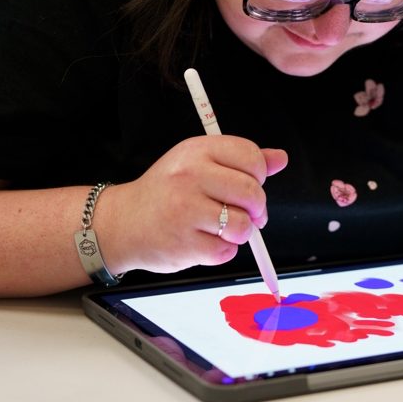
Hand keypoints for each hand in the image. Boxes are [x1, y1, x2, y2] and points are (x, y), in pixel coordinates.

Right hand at [99, 136, 286, 274]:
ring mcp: (186, 210)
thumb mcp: (199, 163)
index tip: (251, 183)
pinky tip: (204, 241)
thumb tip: (280, 158)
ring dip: (240, 232)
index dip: (260, 174)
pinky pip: (226, 251)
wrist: (122, 223)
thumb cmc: (166, 192)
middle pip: (252, 192)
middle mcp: (190, 176)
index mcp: (197, 150)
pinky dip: (223, 251)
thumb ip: (241, 161)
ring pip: (243, 225)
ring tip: (222, 229)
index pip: (251, 156)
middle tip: (247, 213)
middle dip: (257, 208)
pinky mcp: (185, 243)